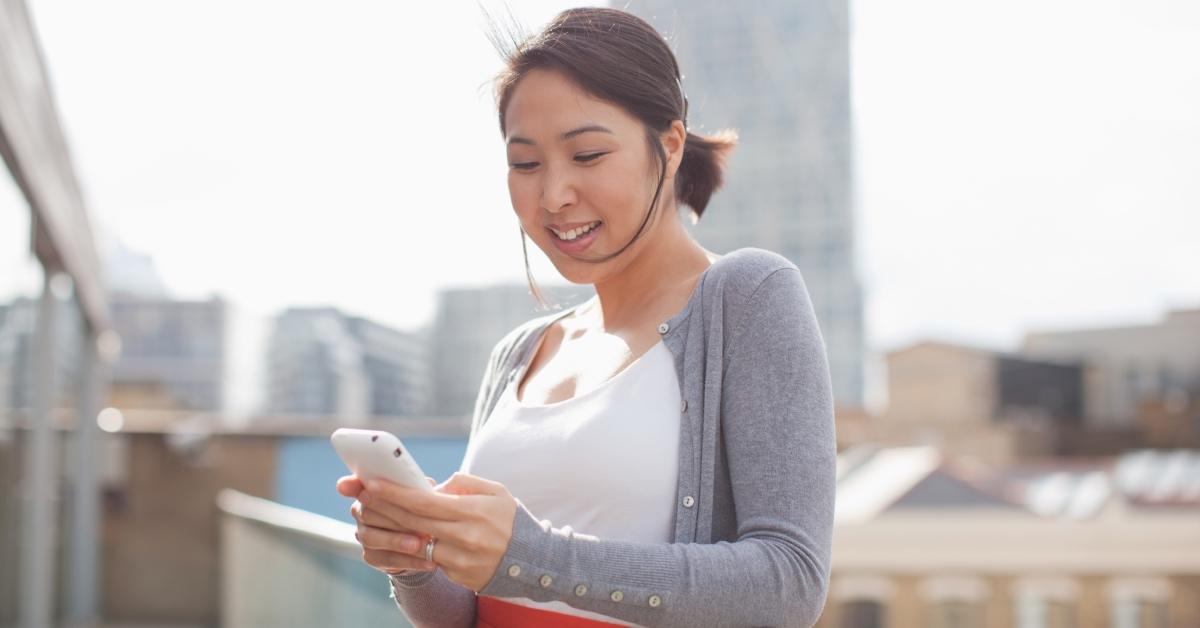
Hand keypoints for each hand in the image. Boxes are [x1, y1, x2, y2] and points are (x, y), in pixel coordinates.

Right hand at [338, 475, 438, 574]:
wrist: (422, 540)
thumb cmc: (422, 509)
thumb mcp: (426, 495)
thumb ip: (424, 488)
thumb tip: (438, 484)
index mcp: (371, 491)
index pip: (355, 485)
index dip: (349, 485)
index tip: (345, 486)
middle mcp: (362, 512)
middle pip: (367, 513)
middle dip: (391, 517)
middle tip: (413, 521)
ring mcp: (364, 535)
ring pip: (373, 538)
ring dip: (398, 541)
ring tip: (420, 544)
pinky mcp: (372, 556)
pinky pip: (387, 560)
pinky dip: (409, 561)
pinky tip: (428, 562)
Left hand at [350, 471, 518, 591]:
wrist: (533, 559)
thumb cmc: (511, 519)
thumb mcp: (495, 491)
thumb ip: (463, 483)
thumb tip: (432, 487)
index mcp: (472, 511)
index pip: (424, 502)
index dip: (395, 493)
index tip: (373, 484)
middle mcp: (464, 537)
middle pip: (413, 522)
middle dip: (385, 508)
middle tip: (363, 497)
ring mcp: (460, 559)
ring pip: (417, 543)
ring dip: (395, 530)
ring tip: (377, 517)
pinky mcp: (459, 575)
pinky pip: (431, 559)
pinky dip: (417, 548)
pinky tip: (404, 538)